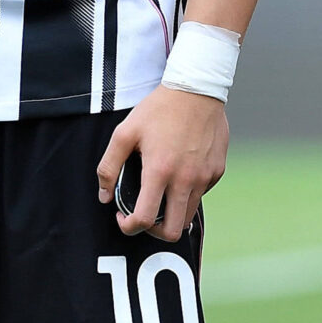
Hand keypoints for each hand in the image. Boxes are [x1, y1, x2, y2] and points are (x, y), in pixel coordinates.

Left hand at [96, 87, 228, 242]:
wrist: (196, 90)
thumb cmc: (158, 109)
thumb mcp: (125, 132)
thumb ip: (109, 166)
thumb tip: (104, 196)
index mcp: (160, 171)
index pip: (146, 220)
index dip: (129, 227)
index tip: (123, 217)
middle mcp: (186, 180)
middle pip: (173, 231)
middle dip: (154, 232)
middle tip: (143, 215)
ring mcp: (205, 178)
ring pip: (188, 215)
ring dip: (172, 213)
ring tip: (159, 193)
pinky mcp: (217, 172)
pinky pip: (201, 194)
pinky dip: (187, 193)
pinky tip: (177, 172)